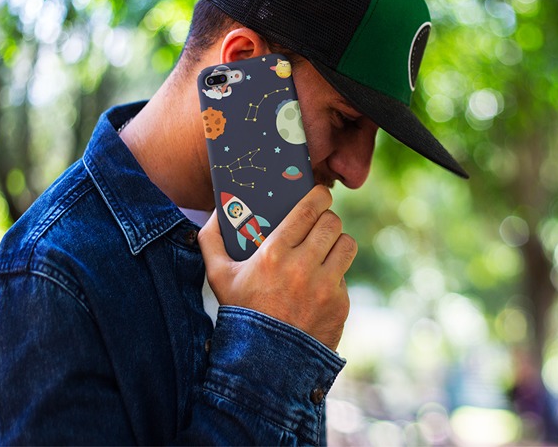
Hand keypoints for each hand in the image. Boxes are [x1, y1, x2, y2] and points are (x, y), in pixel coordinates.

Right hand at [198, 186, 355, 350]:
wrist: (264, 363)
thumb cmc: (240, 313)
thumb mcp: (218, 276)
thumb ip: (211, 239)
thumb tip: (216, 211)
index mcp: (274, 253)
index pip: (309, 209)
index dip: (319, 196)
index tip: (319, 195)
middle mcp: (302, 267)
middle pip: (332, 223)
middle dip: (327, 219)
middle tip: (320, 223)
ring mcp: (324, 286)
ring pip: (346, 244)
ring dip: (337, 243)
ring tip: (326, 248)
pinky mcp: (339, 304)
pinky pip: (345, 276)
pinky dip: (335, 276)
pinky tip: (319, 284)